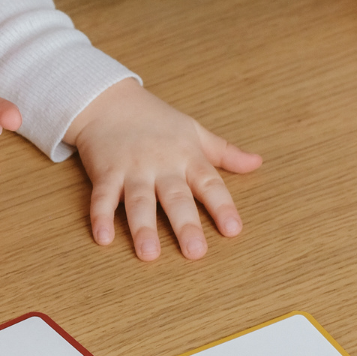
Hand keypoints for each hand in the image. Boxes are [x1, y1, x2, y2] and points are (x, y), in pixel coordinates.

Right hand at [65, 79, 261, 260]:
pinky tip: (103, 238)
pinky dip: (101, 216)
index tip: (232, 230)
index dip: (221, 207)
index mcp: (187, 157)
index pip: (209, 184)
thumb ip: (224, 152)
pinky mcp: (106, 172)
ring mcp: (132, 169)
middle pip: (175, 197)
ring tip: (149, 253)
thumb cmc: (155, 119)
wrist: (109, 101)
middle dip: (185, 225)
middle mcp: (161, 165)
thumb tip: (256, 163)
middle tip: (195, 252)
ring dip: (143, 227)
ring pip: (139, 201)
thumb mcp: (193, 131)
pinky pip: (103, 197)